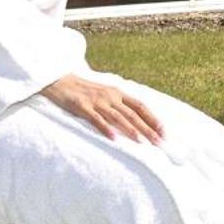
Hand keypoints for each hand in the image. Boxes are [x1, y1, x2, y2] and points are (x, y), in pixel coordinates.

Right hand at [41, 73, 163, 143]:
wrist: (60, 80)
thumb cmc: (84, 90)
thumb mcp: (105, 94)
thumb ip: (119, 104)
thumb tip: (135, 119)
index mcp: (118, 93)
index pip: (140, 106)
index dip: (153, 119)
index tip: (164, 132)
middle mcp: (111, 96)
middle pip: (133, 114)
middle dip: (147, 128)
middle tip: (158, 142)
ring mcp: (97, 101)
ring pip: (118, 117)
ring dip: (131, 129)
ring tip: (141, 142)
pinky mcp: (82, 107)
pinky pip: (96, 119)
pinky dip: (105, 128)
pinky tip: (113, 138)